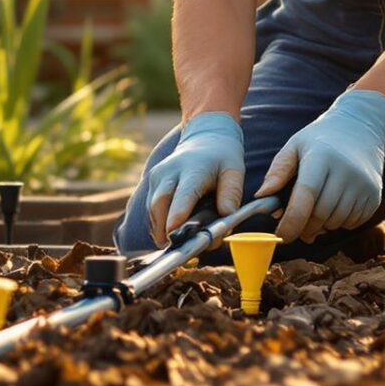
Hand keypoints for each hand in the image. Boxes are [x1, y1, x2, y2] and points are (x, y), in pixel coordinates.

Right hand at [145, 112, 246, 242]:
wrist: (205, 138)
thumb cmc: (223, 158)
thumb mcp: (235, 170)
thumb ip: (232, 193)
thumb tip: (225, 215)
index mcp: (193, 169)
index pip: (183, 194)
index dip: (177, 215)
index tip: (173, 233)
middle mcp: (170, 171)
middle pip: (160, 204)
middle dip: (164, 229)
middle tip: (176, 247)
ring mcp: (158, 176)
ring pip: (152, 209)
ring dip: (160, 229)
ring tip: (175, 243)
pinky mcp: (152, 182)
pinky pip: (150, 208)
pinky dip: (157, 223)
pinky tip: (169, 233)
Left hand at [258, 89, 384, 242]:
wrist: (361, 130)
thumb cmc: (320, 141)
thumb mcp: (295, 146)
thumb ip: (277, 171)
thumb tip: (261, 196)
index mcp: (322, 157)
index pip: (306, 196)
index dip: (292, 221)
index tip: (281, 234)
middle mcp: (346, 171)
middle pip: (320, 214)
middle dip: (304, 226)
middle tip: (295, 226)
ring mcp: (364, 184)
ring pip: (336, 222)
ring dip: (321, 225)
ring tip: (315, 211)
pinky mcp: (374, 195)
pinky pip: (352, 222)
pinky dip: (339, 222)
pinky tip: (334, 207)